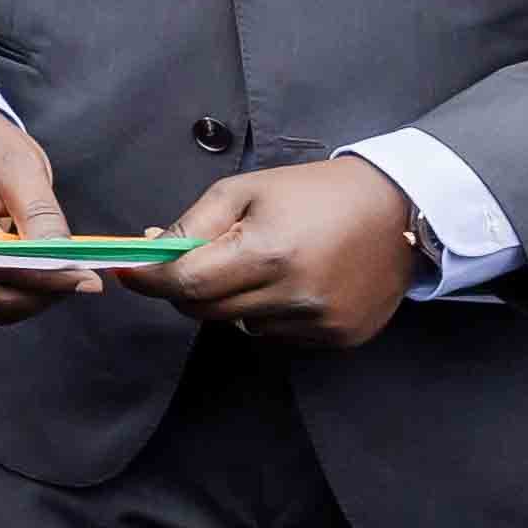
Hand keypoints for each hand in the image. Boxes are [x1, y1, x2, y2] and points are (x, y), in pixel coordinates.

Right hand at [0, 103, 98, 323]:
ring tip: (62, 271)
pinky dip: (20, 291)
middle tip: (80, 277)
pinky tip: (40, 269)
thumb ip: (38, 212)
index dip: (44, 278)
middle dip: (40, 294)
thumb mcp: (17, 162)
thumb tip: (63, 259)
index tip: (86, 279)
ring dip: (32, 297)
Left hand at [124, 156, 419, 348]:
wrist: (398, 209)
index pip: (188, 283)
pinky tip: (293, 283)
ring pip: (242, 326)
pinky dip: (270, 313)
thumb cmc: (315, 192)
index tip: (129, 273)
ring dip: (234, 301)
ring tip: (262, 264)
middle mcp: (295, 296)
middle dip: (189, 288)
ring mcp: (321, 322)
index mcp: (268, 253)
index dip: (151, 281)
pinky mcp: (341, 338)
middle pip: (208, 311)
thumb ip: (195, 223)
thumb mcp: (246, 190)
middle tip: (197, 261)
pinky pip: (279, 335)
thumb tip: (153, 250)